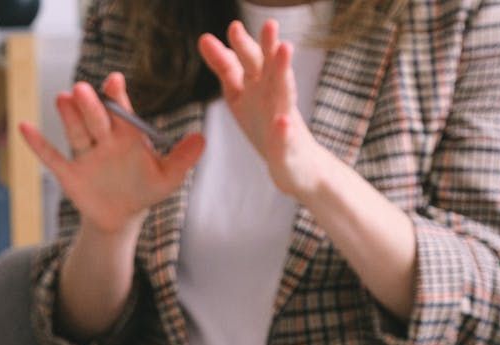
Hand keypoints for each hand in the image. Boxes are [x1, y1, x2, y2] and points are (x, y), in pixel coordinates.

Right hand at [20, 73, 205, 237]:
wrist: (122, 216)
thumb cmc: (145, 190)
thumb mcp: (168, 177)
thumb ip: (183, 158)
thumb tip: (202, 139)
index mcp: (127, 135)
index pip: (121, 111)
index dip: (117, 97)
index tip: (114, 81)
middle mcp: (103, 139)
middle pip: (96, 119)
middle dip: (91, 105)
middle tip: (84, 90)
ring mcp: (85, 154)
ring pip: (76, 132)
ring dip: (68, 116)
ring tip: (63, 98)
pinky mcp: (69, 173)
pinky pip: (51, 157)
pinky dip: (37, 144)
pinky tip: (24, 127)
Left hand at [199, 20, 328, 198]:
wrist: (295, 164)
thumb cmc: (266, 123)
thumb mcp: (240, 93)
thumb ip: (225, 67)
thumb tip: (204, 38)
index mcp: (258, 85)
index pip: (247, 61)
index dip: (241, 45)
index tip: (234, 27)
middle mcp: (273, 96)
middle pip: (269, 69)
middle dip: (268, 47)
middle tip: (270, 24)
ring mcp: (283, 119)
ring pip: (285, 93)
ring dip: (284, 73)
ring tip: (286, 50)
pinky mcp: (288, 146)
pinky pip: (285, 139)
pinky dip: (283, 131)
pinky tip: (282, 123)